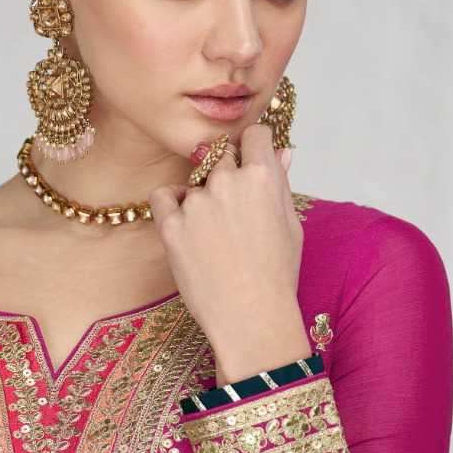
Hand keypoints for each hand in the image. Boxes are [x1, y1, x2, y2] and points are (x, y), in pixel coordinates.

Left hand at [149, 124, 309, 380]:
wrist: (250, 317)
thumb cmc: (277, 276)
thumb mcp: (290, 226)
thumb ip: (281, 184)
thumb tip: (282, 153)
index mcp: (263, 177)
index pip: (254, 134)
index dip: (252, 147)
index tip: (250, 162)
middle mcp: (228, 181)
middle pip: (222, 157)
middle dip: (227, 176)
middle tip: (232, 214)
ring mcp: (196, 202)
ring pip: (194, 182)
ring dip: (200, 198)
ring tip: (214, 237)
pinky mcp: (171, 225)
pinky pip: (163, 197)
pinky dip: (171, 206)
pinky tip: (185, 227)